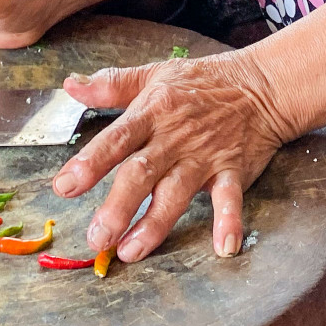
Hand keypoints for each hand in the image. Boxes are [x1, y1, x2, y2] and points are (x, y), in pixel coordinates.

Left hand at [51, 52, 292, 261]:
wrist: (261, 85)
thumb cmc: (202, 82)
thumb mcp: (154, 75)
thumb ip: (111, 85)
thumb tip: (70, 85)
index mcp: (152, 112)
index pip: (117, 139)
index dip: (90, 162)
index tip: (64, 186)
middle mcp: (175, 138)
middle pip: (142, 173)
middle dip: (117, 206)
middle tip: (96, 237)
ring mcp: (205, 156)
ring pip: (176, 192)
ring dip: (154, 224)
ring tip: (130, 251)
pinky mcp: (232, 171)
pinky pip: (230, 199)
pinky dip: (228, 221)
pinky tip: (223, 247)